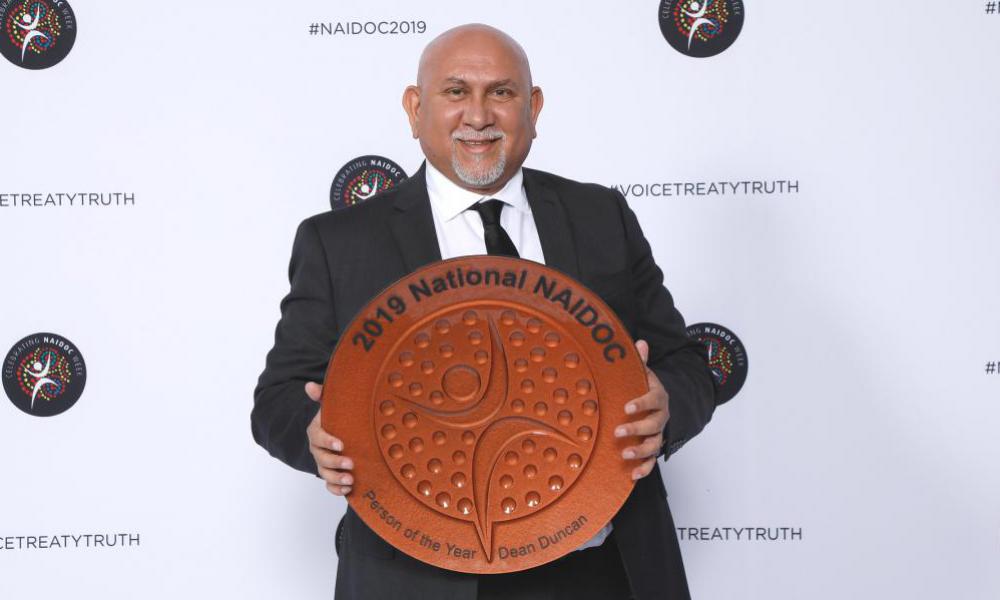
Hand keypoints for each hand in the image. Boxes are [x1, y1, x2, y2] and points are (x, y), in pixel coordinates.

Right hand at [305, 381, 354, 495]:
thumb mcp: (330, 406)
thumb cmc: (335, 418)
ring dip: (336, 478)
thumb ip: (322, 396)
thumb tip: (310, 385)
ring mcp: (323, 463)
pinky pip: (329, 485)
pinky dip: (336, 489)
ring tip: (350, 479)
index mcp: (316, 432)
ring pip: (325, 473)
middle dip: (335, 462)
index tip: (341, 444)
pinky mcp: (330, 474)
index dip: (328, 441)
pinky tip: (348, 489)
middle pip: (321, 458)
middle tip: (351, 463)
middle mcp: (317, 449)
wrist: (338, 432)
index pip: (318, 437)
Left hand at [615, 340, 669, 479]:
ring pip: (654, 444)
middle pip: (654, 425)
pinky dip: (644, 469)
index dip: (642, 403)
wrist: (659, 404)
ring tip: (625, 454)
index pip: (653, 400)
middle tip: (618, 431)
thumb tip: (639, 341)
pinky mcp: (653, 447)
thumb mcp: (643, 373)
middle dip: (637, 429)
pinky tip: (632, 475)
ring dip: (641, 451)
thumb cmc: (645, 387)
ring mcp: (658, 434)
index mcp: (658, 397)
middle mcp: (661, 417)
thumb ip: (641, 360)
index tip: (627, 407)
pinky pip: (653, 461)